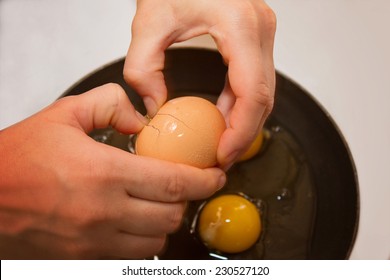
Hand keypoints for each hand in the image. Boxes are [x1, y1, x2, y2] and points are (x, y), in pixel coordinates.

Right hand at [0, 83, 225, 258]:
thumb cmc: (19, 158)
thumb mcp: (65, 114)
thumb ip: (110, 105)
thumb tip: (142, 120)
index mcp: (103, 172)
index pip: (174, 183)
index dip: (204, 180)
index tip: (216, 175)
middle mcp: (104, 212)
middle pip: (172, 213)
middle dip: (188, 198)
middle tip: (187, 184)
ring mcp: (95, 240)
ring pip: (157, 239)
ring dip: (167, 220)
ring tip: (161, 202)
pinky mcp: (85, 258)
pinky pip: (133, 256)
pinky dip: (146, 240)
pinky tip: (138, 221)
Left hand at [124, 0, 275, 168]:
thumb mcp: (149, 22)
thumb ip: (143, 69)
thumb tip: (154, 108)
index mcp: (240, 25)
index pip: (253, 93)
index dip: (241, 132)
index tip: (223, 154)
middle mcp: (260, 29)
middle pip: (264, 98)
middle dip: (244, 134)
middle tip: (221, 158)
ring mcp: (262, 34)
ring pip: (264, 93)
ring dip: (244, 122)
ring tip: (220, 144)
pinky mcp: (255, 39)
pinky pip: (255, 81)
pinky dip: (240, 105)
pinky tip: (222, 119)